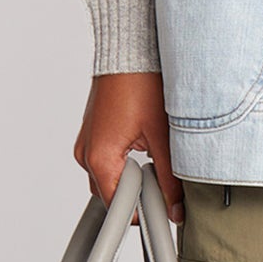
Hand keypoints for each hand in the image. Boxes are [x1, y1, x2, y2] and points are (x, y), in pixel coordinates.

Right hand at [72, 71, 184, 223]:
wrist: (129, 49)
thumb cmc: (141, 83)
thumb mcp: (163, 135)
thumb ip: (170, 178)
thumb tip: (176, 209)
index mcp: (99, 157)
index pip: (116, 206)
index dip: (141, 212)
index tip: (163, 211)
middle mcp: (86, 152)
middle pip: (111, 193)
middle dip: (137, 193)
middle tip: (164, 180)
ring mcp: (87, 141)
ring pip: (110, 176)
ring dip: (132, 176)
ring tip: (155, 156)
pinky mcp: (93, 132)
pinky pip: (107, 159)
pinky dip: (126, 160)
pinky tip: (146, 145)